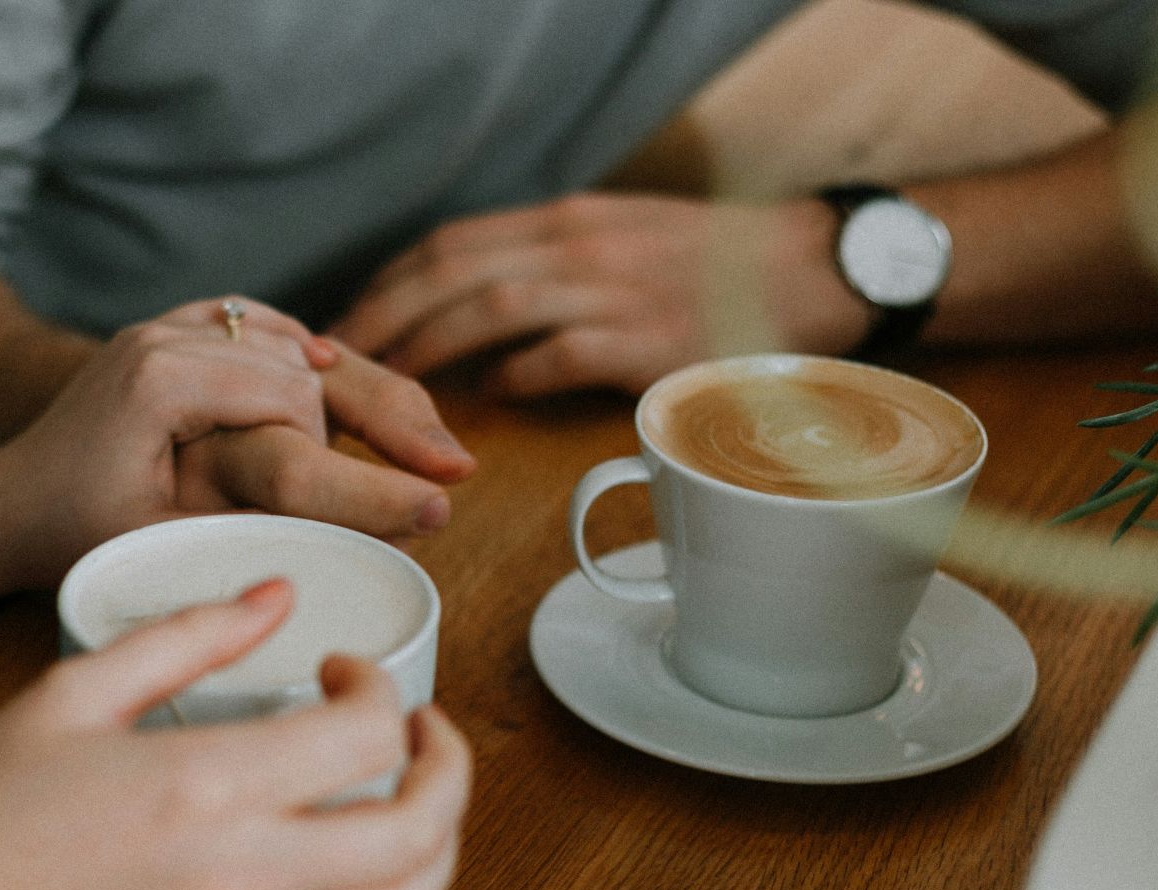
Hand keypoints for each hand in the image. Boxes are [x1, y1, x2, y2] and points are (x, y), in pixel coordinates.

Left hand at [0, 298, 473, 603]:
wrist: (4, 502)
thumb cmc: (72, 532)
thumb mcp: (161, 540)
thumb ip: (247, 523)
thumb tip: (352, 536)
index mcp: (162, 376)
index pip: (293, 403)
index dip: (357, 461)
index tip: (426, 505)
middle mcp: (168, 333)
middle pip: (307, 363)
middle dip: (387, 416)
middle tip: (455, 468)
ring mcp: (172, 325)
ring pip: (294, 344)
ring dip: (359, 389)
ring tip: (429, 442)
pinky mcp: (178, 332)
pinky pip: (264, 330)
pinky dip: (311, 356)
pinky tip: (354, 380)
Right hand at [0, 582, 471, 889]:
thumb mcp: (71, 694)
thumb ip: (184, 637)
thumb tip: (273, 596)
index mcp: (212, 782)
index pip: (367, 731)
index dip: (379, 685)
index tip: (343, 671)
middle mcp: (248, 870)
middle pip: (419, 827)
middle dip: (448, 765)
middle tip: (422, 733)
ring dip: (440, 853)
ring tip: (418, 811)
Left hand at [331, 193, 865, 396]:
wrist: (818, 269)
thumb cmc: (715, 266)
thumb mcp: (622, 239)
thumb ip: (552, 264)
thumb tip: (476, 313)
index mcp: (568, 223)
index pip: (452, 243)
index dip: (390, 283)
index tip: (350, 322)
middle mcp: (581, 246)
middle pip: (453, 270)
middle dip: (385, 316)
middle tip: (339, 363)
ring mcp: (616, 290)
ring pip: (493, 306)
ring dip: (431, 346)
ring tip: (392, 386)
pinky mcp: (651, 339)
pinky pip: (560, 354)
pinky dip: (515, 375)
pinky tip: (489, 399)